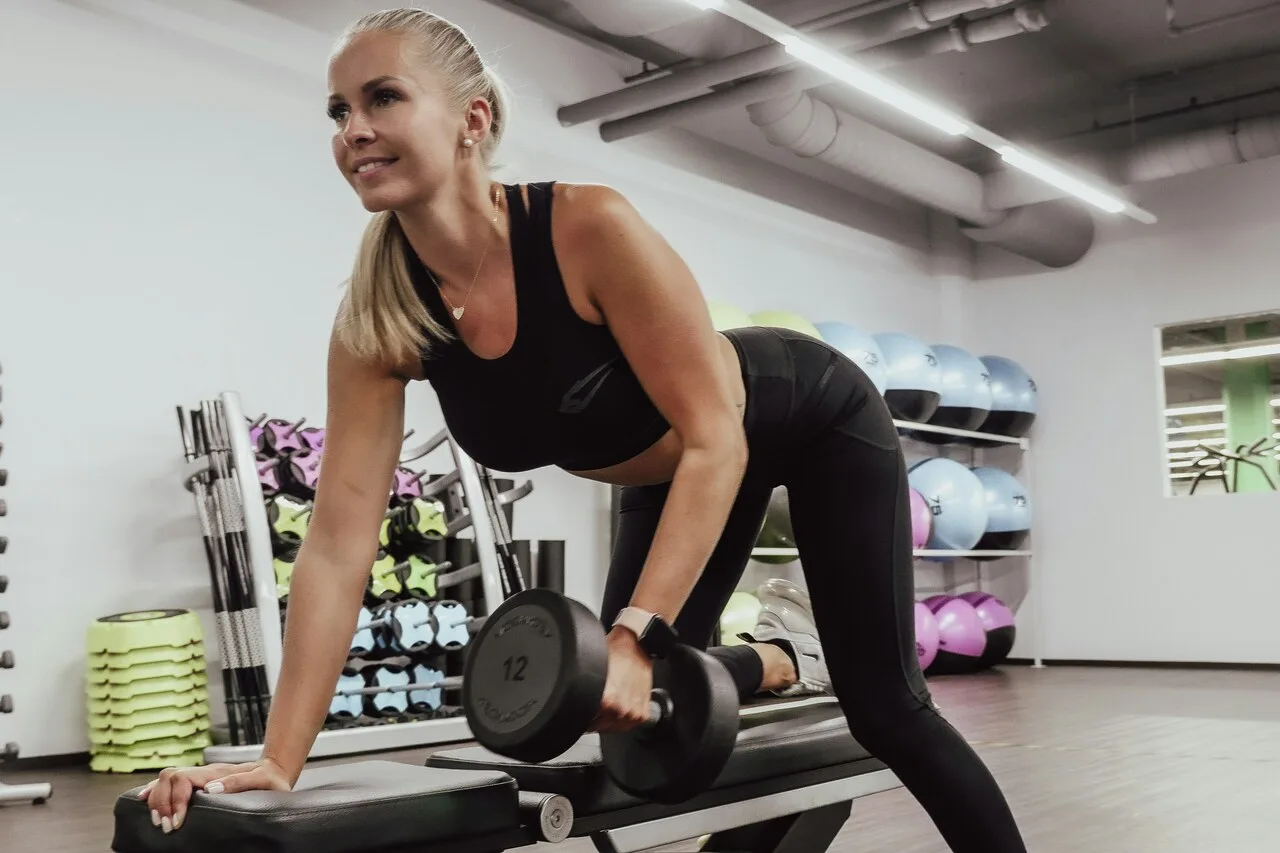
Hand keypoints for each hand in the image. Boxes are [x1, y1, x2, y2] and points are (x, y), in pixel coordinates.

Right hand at [137, 758, 292, 832]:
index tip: (178, 822)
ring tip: (157, 821)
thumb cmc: (269, 778)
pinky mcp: (196, 782)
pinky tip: (144, 800)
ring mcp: (198, 776)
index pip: (183, 778)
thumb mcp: (261, 780)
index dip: (175, 799)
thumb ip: (239, 782)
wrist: (274, 769)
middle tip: (165, 827)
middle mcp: (203, 772)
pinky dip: (154, 791)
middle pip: (168, 778)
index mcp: (215, 772)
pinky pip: (169, 783)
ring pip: (165, 779)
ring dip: (156, 799)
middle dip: (161, 802)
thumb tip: (211, 789)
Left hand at [590, 628, 653, 732]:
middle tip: (596, 705)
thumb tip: (573, 702)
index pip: (586, 723)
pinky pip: (630, 725)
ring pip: (615, 729)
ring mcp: (633, 713)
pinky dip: (625, 719)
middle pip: (600, 728)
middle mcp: (621, 709)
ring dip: (610, 721)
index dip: (582, 716)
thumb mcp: (588, 670)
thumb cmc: (615, 653)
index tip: (582, 710)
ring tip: (610, 704)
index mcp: (606, 701)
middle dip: (596, 719)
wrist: (636, 646)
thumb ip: (581, 689)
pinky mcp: (643, 712)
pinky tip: (622, 705)